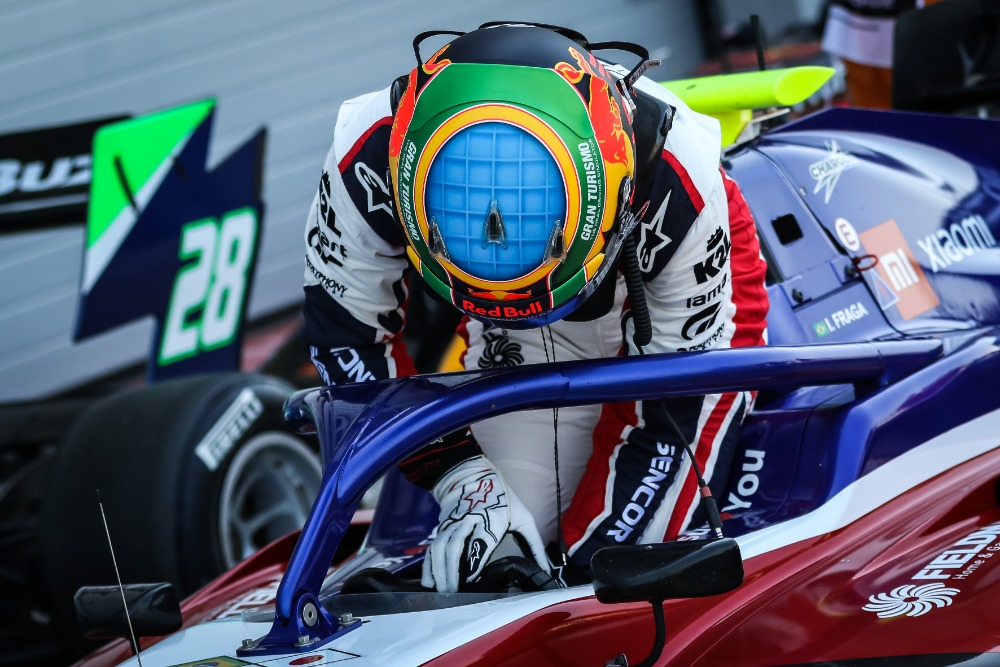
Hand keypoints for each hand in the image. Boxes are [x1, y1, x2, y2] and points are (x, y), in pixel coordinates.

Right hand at [421, 456, 548, 592]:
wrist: (471, 475)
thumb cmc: (502, 497)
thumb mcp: (523, 517)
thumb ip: (534, 545)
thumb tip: (546, 570)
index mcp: (490, 519)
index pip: (480, 543)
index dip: (474, 563)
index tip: (473, 583)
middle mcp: (467, 522)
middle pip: (455, 550)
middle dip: (453, 575)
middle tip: (456, 596)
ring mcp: (452, 525)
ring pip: (440, 550)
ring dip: (440, 572)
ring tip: (444, 593)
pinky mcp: (442, 528)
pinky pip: (432, 548)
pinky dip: (429, 566)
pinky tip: (430, 582)